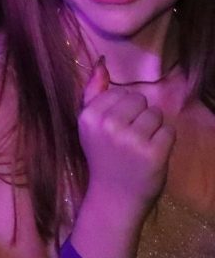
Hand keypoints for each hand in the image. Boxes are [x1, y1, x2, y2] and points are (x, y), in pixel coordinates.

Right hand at [78, 58, 174, 214]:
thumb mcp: (89, 124)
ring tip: (142, 143)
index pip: (119, 93)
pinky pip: (169, 130)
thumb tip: (101, 61)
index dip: (122, 108)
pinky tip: (153, 152)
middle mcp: (108, 125)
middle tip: (130, 136)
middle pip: (139, 99)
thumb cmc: (102, 156)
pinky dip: (165, 140)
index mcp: (88, 116)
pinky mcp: (153, 154)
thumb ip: (94, 92)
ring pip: (156, 113)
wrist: (114, 196)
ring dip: (154, 127)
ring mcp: (131, 140)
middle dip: (139, 114)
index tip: (116, 127)